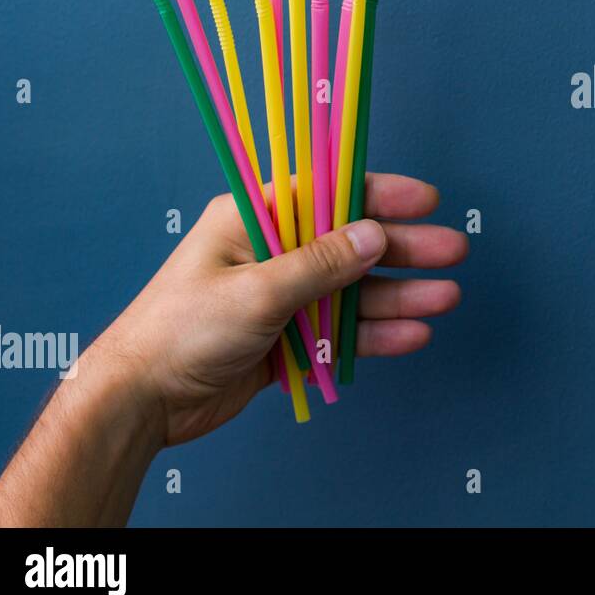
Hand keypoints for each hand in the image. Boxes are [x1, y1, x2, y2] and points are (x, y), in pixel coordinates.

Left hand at [101, 171, 467, 444]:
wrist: (141, 401)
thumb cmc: (179, 331)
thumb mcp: (257, 290)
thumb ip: (321, 264)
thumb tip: (374, 235)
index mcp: (254, 219)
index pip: (328, 193)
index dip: (380, 193)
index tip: (426, 199)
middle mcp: (272, 252)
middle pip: (352, 243)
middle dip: (404, 248)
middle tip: (453, 251)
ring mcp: (282, 297)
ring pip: (354, 290)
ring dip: (400, 294)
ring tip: (446, 297)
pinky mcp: (287, 339)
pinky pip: (341, 331)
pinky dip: (375, 334)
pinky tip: (412, 333)